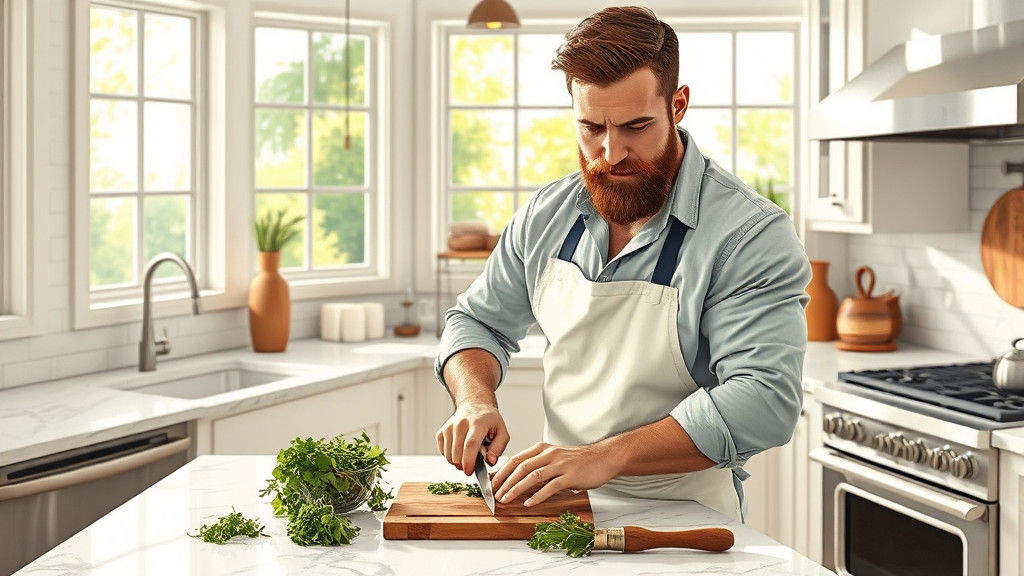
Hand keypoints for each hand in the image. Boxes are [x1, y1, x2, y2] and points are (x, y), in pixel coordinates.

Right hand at [436, 401, 509, 474]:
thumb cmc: (489, 421)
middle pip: (457, 454)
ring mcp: (449, 427)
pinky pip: (443, 453)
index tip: (469, 472)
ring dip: (458, 462)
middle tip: (473, 463)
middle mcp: (461, 424)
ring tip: (467, 455)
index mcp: (478, 423)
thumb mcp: (502, 432)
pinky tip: (460, 450)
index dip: (469, 461)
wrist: (474, 405)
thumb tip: (490, 461)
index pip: (470, 444)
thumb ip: (498, 448)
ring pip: (449, 456)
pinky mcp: (441, 432)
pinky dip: (451, 457)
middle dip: (464, 465)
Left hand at [491, 441, 621, 506]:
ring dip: (517, 488)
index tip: (493, 482)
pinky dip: (538, 496)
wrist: (604, 457)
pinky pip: (550, 486)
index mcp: (543, 448)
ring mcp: (560, 464)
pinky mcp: (570, 476)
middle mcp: (549, 454)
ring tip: (507, 499)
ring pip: (533, 476)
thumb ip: (540, 464)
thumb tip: (521, 478)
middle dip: (506, 481)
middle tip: (496, 494)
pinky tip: (529, 503)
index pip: (517, 459)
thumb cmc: (580, 459)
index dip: (503, 471)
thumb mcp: (556, 456)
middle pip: (521, 467)